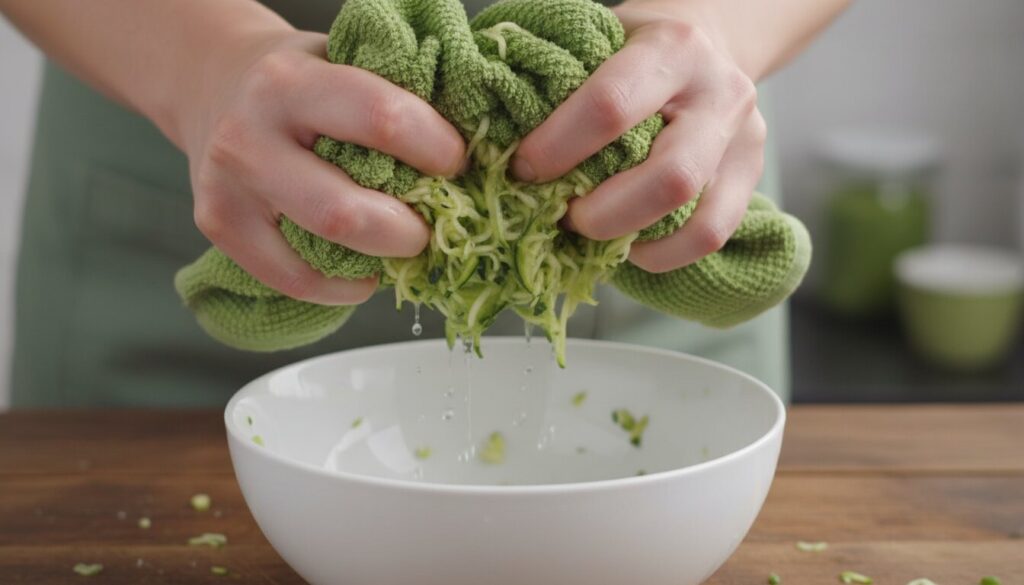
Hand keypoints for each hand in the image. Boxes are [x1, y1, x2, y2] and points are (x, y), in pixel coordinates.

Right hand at [181, 30, 465, 303]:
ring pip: (319, 246)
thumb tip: (473, 155)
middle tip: (430, 224)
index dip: (433, 149)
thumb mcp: (342, 62)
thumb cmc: (299, 79)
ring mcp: (228, 186)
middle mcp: (249, 135)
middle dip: (407, 229)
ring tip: (401, 245)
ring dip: (378, 258)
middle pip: (344, 209)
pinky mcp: (218, 225)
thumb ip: (393, 100)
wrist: (214, 83)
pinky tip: (363, 272)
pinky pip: (291, 279)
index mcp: (290, 82)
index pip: (380, 119)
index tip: (455, 163)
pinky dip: (340, 287)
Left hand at [511, 1, 765, 272]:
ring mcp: (743, 138)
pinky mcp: (751, 175)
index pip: (611, 106)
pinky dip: (662, 254)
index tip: (522, 169)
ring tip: (590, 231)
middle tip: (560, 215)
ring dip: (630, 238)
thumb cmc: (631, 47)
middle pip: (669, 177)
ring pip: (697, 216)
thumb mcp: (594, 43)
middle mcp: (719, 92)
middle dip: (601, 213)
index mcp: (671, 47)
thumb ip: (554, 85)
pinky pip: (710, 235)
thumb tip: (485, 146)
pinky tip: (628, 245)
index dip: (558, 148)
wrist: (707, 40)